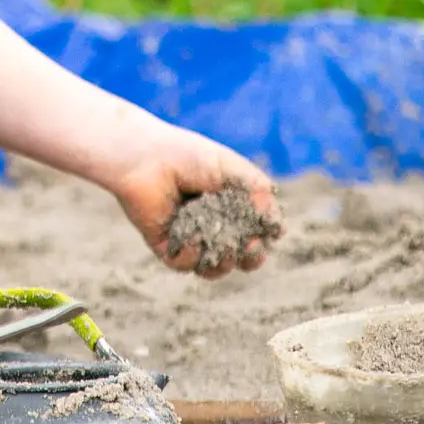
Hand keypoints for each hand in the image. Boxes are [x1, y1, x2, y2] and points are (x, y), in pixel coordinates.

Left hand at [107, 125, 278, 279]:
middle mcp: (212, 226)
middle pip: (240, 256)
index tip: (271, 232)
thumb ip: (257, 193)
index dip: (265, 237)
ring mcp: (189, 238)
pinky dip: (190, 256)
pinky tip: (190, 241)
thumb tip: (278, 227)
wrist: (145, 157)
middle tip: (250, 247)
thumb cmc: (188, 156)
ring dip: (224, 264)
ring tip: (225, 250)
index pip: (256, 232)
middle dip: (251, 257)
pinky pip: (183, 264)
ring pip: (214, 267)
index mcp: (231, 207)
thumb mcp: (230, 170)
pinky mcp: (166, 246)